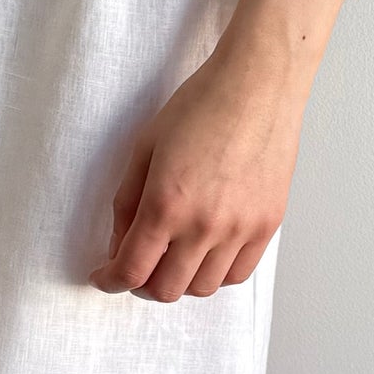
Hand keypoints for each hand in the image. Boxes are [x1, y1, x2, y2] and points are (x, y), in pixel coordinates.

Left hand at [88, 36, 306, 302]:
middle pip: (165, 290)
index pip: (131, 270)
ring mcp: (241, 229)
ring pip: (202, 288)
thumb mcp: (144, 148)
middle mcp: (205, 225)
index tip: (105, 277)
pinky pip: (238, 274)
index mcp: (166, 205)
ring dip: (180, 280)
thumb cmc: (200, 106)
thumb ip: (127, 202)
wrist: (258, 84)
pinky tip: (205, 254)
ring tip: (173, 257)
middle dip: (142, 284)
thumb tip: (119, 244)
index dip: (111, 280)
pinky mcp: (268, 225)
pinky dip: (215, 273)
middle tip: (138, 265)